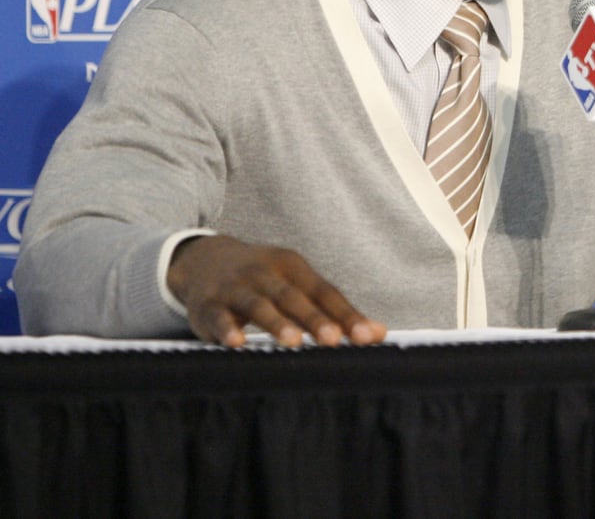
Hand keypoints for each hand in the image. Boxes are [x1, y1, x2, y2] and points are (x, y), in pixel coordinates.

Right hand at [167, 235, 387, 347]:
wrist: (205, 260)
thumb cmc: (266, 280)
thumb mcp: (298, 286)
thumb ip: (334, 311)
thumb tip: (379, 335)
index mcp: (294, 267)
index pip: (326, 292)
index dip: (346, 315)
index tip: (368, 338)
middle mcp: (266, 273)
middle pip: (294, 297)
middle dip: (314, 319)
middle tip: (334, 341)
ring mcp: (235, 287)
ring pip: (258, 304)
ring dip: (275, 322)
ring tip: (292, 342)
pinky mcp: (208, 305)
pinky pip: (218, 317)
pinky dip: (227, 329)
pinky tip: (237, 343)